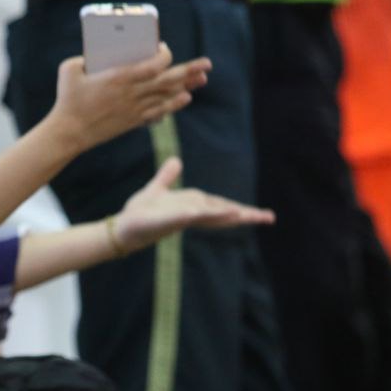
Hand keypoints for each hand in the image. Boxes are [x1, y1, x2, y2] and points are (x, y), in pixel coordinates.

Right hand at [46, 44, 211, 155]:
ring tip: (202, 79)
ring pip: (166, 97)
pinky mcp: (132, 121)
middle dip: (189, 71)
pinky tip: (184, 98)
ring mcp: (134, 109)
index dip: (164, 56)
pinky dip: (173, 105)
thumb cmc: (67, 99)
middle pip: (167, 81)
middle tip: (207, 64)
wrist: (69, 132)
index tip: (164, 49)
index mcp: (118, 78)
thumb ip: (83, 58)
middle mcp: (131, 94)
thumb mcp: (69, 70)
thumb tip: (94, 52)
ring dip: (186, 87)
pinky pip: (159, 113)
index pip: (152, 65)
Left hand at [111, 158, 274, 252]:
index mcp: (190, 206)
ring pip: (206, 215)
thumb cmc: (139, 214)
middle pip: (221, 213)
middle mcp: (188, 213)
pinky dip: (192, 214)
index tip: (264, 214)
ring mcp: (177, 218)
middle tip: (269, 218)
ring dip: (224, 214)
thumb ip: (167, 177)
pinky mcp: (163, 221)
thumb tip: (177, 161)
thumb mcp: (155, 190)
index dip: (241, 209)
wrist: (120, 229)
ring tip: (246, 215)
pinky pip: (180, 216)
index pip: (220, 206)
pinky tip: (201, 212)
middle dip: (244, 215)